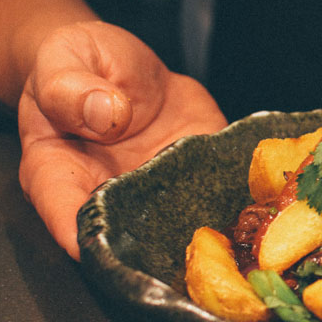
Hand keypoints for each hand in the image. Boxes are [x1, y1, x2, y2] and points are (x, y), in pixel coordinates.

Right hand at [17, 21, 226, 257]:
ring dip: (202, 241)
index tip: (105, 254)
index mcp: (59, 173)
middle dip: (150, 255)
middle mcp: (107, 194)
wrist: (120, 65)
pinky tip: (262, 208)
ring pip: (175, 229)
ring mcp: (155, 193)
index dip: (84, 239)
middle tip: (180, 261)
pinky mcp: (195, 178)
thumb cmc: (77, 63)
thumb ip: (71, 87)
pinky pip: (216, 195)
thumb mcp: (62, 59)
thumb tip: (108, 113)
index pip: (64, 214)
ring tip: (229, 243)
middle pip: (123, 238)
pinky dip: (238, 203)